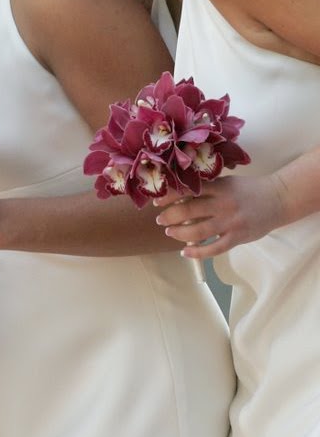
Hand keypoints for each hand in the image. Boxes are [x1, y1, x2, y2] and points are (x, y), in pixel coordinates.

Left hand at [155, 174, 290, 257]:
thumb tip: (177, 197)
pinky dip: (197, 253)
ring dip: (179, 233)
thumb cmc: (248, 190)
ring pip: (198, 232)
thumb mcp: (227, 183)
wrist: (279, 199)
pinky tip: (185, 252)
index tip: (157, 202)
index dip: (169, 196)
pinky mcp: (238, 237)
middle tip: (160, 220)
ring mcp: (231, 222)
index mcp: (220, 187)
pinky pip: (214, 249)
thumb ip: (207, 189)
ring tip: (169, 232)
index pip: (189, 190)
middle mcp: (224, 204)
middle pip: (188, 211)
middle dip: (169, 217)